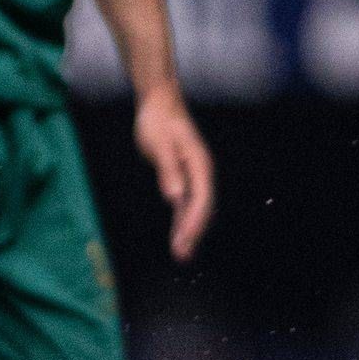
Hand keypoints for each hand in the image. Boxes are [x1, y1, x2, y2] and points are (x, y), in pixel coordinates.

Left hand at [135, 86, 212, 260]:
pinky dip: (181, 218)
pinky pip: (185, 201)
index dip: (193, 222)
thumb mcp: (159, 145)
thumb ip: (168, 170)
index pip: (200, 199)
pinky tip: (178, 233)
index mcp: (199, 164)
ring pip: (194, 207)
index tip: (184, 240)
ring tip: (181, 253)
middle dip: (192, 232)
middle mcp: (200, 172)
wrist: (158, 103)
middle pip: (200, 208)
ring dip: (187, 229)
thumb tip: (175, 197)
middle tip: (181, 256)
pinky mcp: (182, 175)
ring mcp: (193, 174)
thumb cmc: (158, 121)